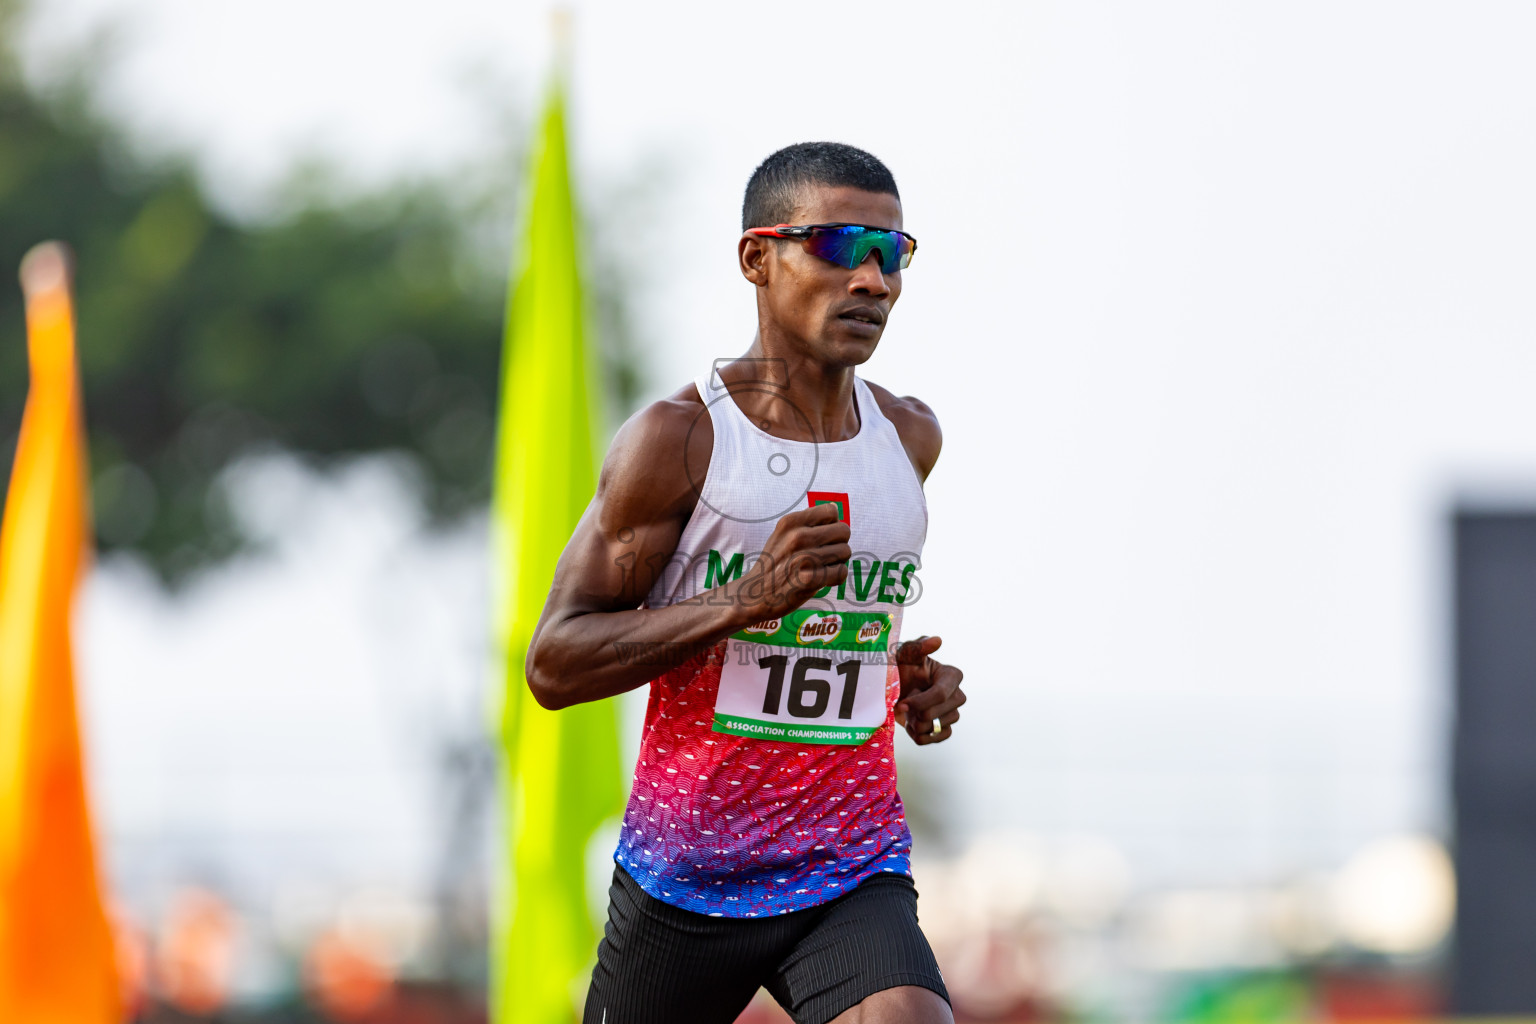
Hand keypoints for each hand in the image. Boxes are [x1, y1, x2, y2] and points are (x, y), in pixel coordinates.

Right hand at [736, 502, 851, 620]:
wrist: (755, 594)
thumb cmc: (773, 563)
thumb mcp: (782, 534)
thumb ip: (807, 522)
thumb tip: (835, 508)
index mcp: (791, 522)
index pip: (831, 511)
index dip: (831, 525)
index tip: (822, 537)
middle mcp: (797, 537)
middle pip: (844, 531)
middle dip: (839, 543)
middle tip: (824, 554)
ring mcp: (803, 558)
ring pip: (845, 551)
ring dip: (837, 561)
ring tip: (821, 567)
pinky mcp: (808, 580)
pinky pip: (841, 572)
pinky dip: (836, 577)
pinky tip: (823, 579)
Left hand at [894, 635, 964, 744]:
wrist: (896, 687)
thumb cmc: (903, 666)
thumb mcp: (905, 654)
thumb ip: (918, 646)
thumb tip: (937, 640)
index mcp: (952, 676)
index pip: (940, 695)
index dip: (919, 702)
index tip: (902, 703)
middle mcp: (957, 695)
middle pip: (934, 714)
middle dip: (914, 712)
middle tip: (905, 703)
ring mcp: (953, 713)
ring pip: (933, 727)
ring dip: (915, 723)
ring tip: (908, 712)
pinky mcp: (946, 729)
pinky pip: (936, 739)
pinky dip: (920, 735)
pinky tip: (912, 725)